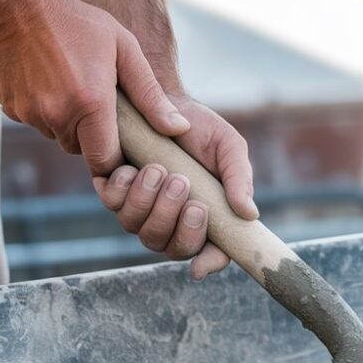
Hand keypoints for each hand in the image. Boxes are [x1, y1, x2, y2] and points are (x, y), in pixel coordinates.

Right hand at [0, 0, 189, 172]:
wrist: (11, 6)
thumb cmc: (75, 22)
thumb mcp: (123, 48)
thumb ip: (151, 94)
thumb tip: (180, 128)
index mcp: (91, 104)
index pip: (106, 161)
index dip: (116, 161)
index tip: (123, 149)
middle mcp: (58, 115)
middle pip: (81, 148)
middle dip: (92, 135)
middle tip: (98, 102)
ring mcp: (31, 114)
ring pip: (58, 135)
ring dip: (67, 122)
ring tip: (73, 85)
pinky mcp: (11, 110)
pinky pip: (36, 122)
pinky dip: (45, 111)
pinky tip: (49, 81)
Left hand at [94, 83, 257, 279]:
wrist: (167, 100)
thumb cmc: (203, 130)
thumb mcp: (230, 149)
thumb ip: (239, 179)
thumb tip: (249, 213)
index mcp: (205, 219)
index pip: (208, 255)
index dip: (207, 263)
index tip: (201, 262)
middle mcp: (171, 222)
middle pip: (169, 246)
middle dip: (174, 220)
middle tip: (183, 184)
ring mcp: (141, 210)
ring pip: (138, 228)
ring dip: (149, 201)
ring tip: (160, 169)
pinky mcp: (114, 192)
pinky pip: (113, 203)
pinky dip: (124, 188)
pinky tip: (134, 168)